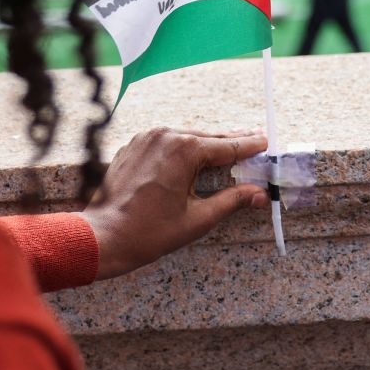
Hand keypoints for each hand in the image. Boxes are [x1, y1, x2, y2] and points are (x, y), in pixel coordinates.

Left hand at [81, 127, 268, 280]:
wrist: (104, 234)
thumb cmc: (150, 231)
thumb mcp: (198, 219)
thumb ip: (231, 201)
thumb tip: (259, 193)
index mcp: (183, 150)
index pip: (226, 147)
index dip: (248, 146)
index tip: (265, 141)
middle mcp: (163, 136)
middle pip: (206, 138)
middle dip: (230, 142)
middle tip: (253, 140)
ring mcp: (145, 138)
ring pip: (184, 137)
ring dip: (206, 143)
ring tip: (227, 146)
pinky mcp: (132, 146)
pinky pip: (165, 142)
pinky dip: (182, 147)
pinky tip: (193, 154)